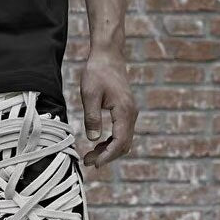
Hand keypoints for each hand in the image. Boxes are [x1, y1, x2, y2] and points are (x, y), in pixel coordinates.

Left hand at [80, 49, 137, 167]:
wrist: (108, 56)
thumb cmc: (97, 72)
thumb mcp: (89, 95)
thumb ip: (92, 118)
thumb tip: (93, 139)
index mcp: (124, 110)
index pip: (120, 141)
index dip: (108, 156)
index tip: (95, 164)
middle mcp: (131, 113)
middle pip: (124, 144)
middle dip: (107, 156)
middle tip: (87, 161)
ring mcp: (130, 113)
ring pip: (124, 140)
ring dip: (108, 151)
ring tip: (90, 156)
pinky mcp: (126, 111)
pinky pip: (122, 133)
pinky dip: (111, 142)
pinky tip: (98, 144)